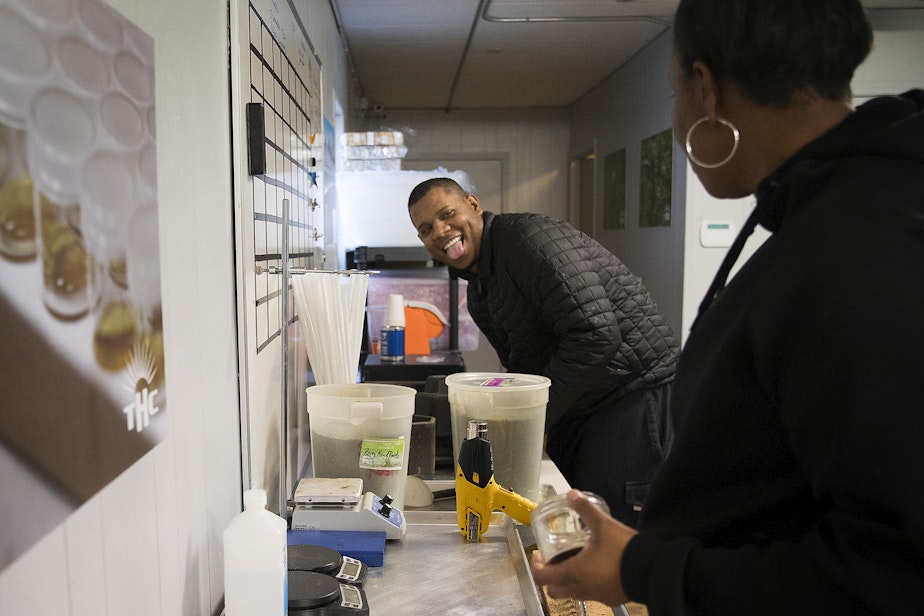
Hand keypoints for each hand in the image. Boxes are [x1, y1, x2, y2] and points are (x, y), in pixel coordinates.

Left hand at [530, 489, 636, 605]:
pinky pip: (591, 594)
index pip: (542, 577)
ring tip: (573, 561)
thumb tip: (572, 495)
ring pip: (573, 593)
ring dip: (567, 581)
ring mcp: (597, 595)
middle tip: (553, 560)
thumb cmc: (625, 551)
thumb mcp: (603, 525)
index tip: (538, 555)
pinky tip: (595, 569)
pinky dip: (586, 584)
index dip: (536, 566)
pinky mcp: (611, 597)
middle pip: (555, 590)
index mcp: (575, 573)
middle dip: (549, 576)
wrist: (653, 569)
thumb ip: (585, 509)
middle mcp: (583, 588)